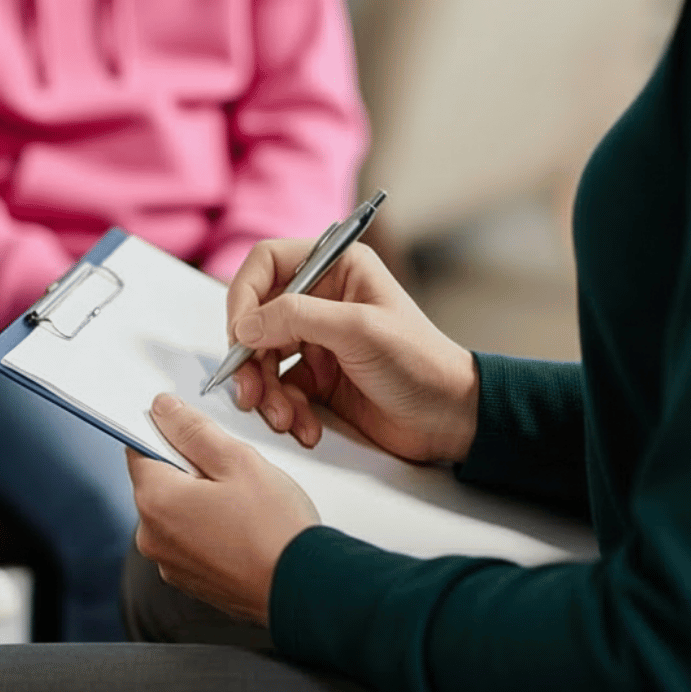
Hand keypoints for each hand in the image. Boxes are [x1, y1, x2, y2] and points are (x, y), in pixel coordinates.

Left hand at [128, 394, 318, 625]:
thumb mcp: (237, 461)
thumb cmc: (275, 531)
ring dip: (201, 500)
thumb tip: (164, 410)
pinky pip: (191, 540)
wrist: (305, 590)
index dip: (168, 434)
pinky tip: (242, 530)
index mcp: (155, 501)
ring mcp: (170, 563)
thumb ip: (193, 430)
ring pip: (177, 512)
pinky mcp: (190, 580)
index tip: (194, 434)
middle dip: (189, 470)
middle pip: (159, 482)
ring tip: (242, 505)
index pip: (138, 449)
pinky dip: (209, 530)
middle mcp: (152, 536)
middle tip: (232, 473)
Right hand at [225, 239, 478, 462]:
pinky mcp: (316, 377)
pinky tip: (304, 427)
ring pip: (261, 358)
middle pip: (255, 317)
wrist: (451, 420)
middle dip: (249, 359)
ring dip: (264, 392)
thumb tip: (245, 325)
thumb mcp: (359, 330)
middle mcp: (322, 299)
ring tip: (283, 418)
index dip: (244, 297)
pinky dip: (284, 410)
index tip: (239, 335)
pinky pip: (278, 389)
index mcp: (336, 268)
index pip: (266, 264)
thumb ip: (296, 317)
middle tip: (249, 391)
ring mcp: (316, 339)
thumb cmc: (421, 364)